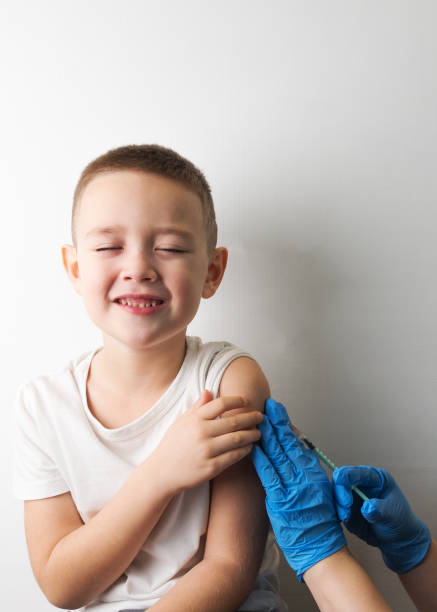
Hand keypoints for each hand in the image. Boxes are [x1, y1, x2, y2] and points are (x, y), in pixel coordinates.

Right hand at [151, 390, 261, 494]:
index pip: (220, 403)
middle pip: (233, 421)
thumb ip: (197, 407)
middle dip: (250, 417)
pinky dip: (245, 450)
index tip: (246, 400)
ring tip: (258, 432)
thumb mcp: (181, 422)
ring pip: (237, 439)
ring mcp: (206, 450)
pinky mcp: (211, 467)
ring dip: (251, 434)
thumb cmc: (172, 445)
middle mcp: (201, 433)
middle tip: (260, 416)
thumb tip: (209, 391)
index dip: (236, 400)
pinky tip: (250, 447)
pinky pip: (234, 456)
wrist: (162, 473)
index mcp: (194, 419)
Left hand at [251, 398, 345, 581]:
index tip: (278, 411)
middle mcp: (305, 476)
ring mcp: (294, 487)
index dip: (286, 425)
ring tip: (257, 419)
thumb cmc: (321, 524)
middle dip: (275, 423)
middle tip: (266, 406)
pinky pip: (269, 475)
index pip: (297, 443)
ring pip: (278, 455)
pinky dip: (262, 460)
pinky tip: (254, 447)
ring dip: (267, 435)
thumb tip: (297, 457)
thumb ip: (307, 473)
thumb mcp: (322, 493)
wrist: (322, 550)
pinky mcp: (282, 500)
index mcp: (314, 473)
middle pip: (287, 444)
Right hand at [333, 465, 430, 572]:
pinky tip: (351, 524)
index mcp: (374, 477)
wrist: (399, 538)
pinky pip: (337, 510)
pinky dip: (340, 517)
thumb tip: (366, 508)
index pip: (352, 473)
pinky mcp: (348, 508)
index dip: (344, 483)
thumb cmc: (400, 521)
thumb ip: (380, 510)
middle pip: (338, 482)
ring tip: (349, 520)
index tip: (347, 502)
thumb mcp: (394, 515)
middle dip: (339, 497)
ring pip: (335, 496)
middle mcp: (361, 483)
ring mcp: (353, 495)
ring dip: (339, 509)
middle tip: (345, 515)